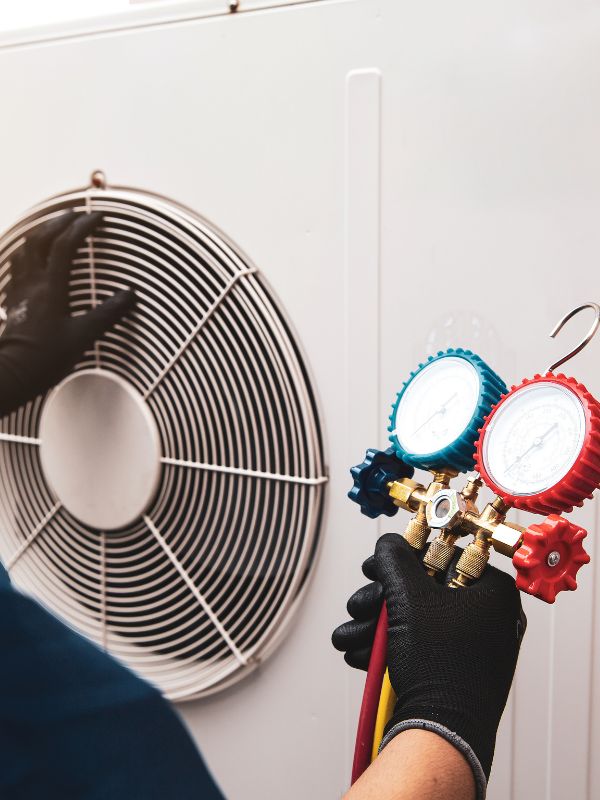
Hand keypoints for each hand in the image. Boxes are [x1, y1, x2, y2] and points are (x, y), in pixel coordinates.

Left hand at [0, 211, 134, 414]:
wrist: (13, 373)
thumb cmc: (43, 359)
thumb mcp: (83, 336)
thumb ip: (108, 313)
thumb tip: (128, 296)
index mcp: (50, 287)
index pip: (65, 245)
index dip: (82, 227)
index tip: (97, 218)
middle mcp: (32, 283)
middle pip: (40, 238)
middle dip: (59, 221)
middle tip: (76, 215)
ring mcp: (19, 290)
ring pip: (24, 249)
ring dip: (40, 233)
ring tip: (55, 228)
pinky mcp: (13, 300)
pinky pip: (16, 266)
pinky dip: (28, 253)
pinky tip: (34, 258)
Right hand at [333, 534, 525, 794]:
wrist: (442, 734)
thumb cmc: (441, 667)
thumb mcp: (409, 596)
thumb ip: (394, 559)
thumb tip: (388, 544)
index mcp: (493, 593)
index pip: (446, 556)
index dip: (406, 556)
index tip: (380, 563)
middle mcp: (489, 618)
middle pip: (423, 590)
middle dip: (381, 600)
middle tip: (362, 603)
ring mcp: (473, 647)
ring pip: (415, 619)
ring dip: (376, 625)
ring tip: (352, 635)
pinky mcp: (456, 671)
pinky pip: (420, 645)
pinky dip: (389, 646)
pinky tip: (362, 653)